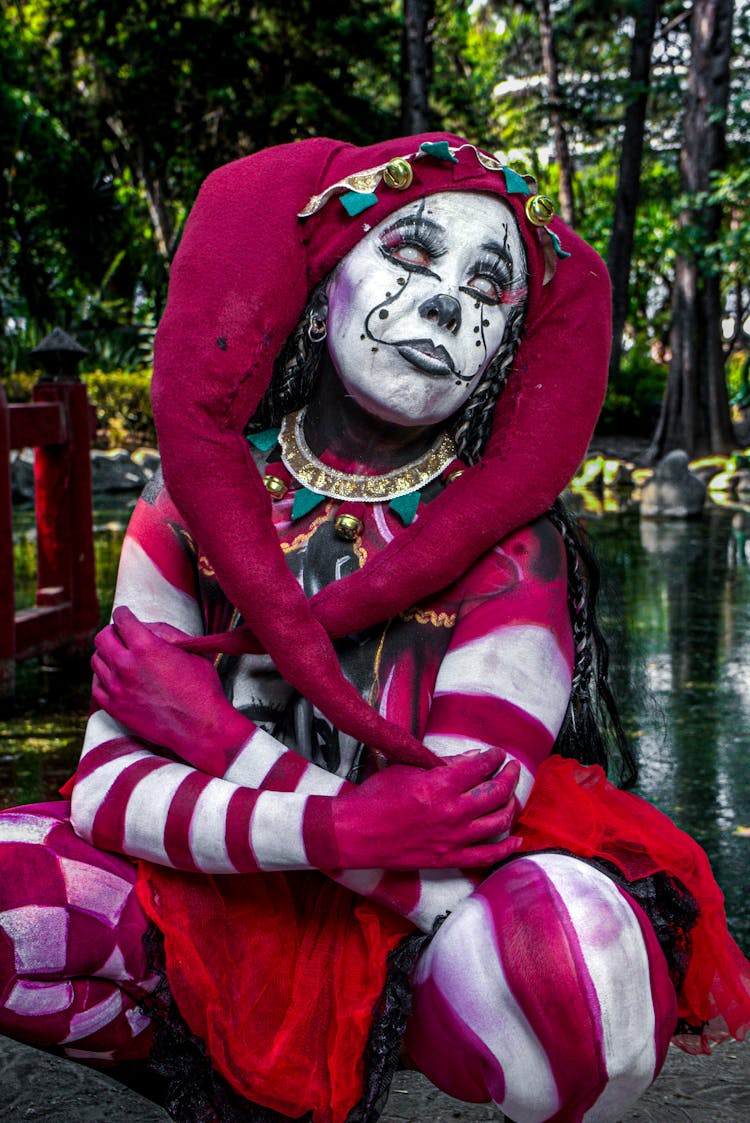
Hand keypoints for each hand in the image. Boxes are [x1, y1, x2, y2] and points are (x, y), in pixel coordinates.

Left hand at [91, 606, 250, 766]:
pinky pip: (96, 685)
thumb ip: (166, 634)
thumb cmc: (202, 688)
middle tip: (121, 635)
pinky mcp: (114, 708)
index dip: (124, 614)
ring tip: (119, 656)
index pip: (122, 619)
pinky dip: (103, 677)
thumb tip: (145, 627)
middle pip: (102, 637)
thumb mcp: (191, 652)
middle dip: (112, 631)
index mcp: (147, 646)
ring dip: (106, 653)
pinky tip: (115, 677)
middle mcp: (126, 665)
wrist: (201, 728)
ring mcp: (117, 688)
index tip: (125, 615)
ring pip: (95, 660)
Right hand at [331, 743, 520, 870]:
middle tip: (512, 768)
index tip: (497, 753)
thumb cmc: (376, 796)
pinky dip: (505, 848)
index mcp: (440, 785)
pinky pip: (487, 856)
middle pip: (496, 792)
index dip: (494, 757)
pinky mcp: (449, 859)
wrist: (355, 833)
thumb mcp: (408, 769)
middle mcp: (452, 812)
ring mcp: (453, 838)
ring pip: (498, 821)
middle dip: (509, 776)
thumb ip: (443, 764)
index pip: (481, 766)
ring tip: (511, 795)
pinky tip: (516, 840)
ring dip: (511, 804)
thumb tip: (473, 758)